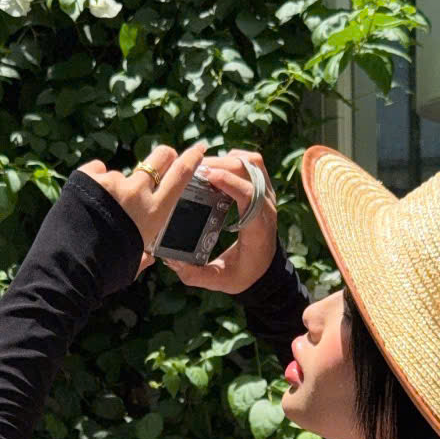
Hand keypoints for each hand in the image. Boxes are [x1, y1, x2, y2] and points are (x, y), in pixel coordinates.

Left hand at [76, 140, 209, 281]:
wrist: (70, 268)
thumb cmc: (105, 271)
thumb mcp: (135, 263)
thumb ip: (144, 254)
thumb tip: (149, 256)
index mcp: (154, 212)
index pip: (180, 176)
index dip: (192, 158)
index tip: (199, 148)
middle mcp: (137, 192)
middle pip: (159, 158)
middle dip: (164, 156)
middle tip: (164, 159)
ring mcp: (112, 182)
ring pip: (120, 176)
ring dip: (115, 189)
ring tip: (99, 213)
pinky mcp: (88, 177)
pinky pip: (97, 170)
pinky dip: (94, 181)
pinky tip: (87, 200)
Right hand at [159, 147, 278, 295]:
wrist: (266, 270)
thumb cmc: (243, 274)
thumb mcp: (220, 280)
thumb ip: (196, 275)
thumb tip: (171, 260)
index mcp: (258, 228)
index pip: (250, 196)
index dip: (229, 182)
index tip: (207, 176)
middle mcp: (267, 207)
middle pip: (249, 172)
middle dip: (221, 165)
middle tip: (194, 170)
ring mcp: (268, 195)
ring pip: (252, 163)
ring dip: (228, 159)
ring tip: (203, 167)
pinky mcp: (264, 188)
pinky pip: (253, 163)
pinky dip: (234, 158)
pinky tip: (216, 168)